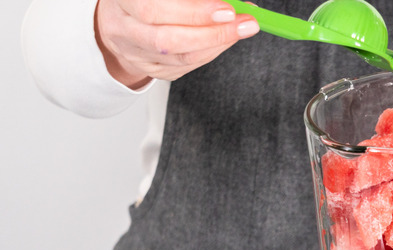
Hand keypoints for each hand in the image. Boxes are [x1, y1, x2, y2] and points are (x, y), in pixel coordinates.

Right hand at [94, 0, 259, 88]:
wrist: (120, 15)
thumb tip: (235, 1)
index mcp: (122, 0)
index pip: (154, 9)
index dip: (194, 12)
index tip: (227, 9)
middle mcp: (122, 28)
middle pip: (167, 40)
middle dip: (212, 33)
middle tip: (243, 24)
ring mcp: (134, 53)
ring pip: (180, 58)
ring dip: (217, 44)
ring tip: (241, 29)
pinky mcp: (150, 69)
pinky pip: (185, 67)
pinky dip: (210, 53)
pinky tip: (224, 40)